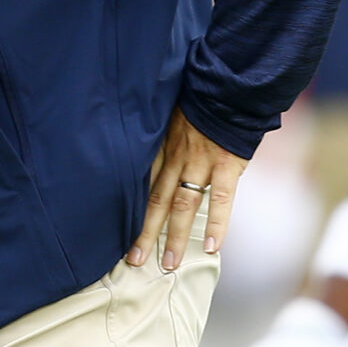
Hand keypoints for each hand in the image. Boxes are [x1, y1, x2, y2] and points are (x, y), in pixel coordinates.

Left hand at [131, 108, 247, 271]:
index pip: (142, 183)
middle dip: (145, 233)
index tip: (119, 233)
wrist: (228, 82)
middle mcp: (178, 157)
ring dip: (176, 236)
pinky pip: (221, 199)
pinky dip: (217, 224)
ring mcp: (202, 162)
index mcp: (163, 145)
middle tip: (135, 261)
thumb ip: (162, 132)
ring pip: (183, 204)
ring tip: (169, 263)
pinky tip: (213, 247)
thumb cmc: (202, 94)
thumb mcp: (171, 109)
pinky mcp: (226, 164)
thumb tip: (147, 147)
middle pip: (156, 200)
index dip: (130, 209)